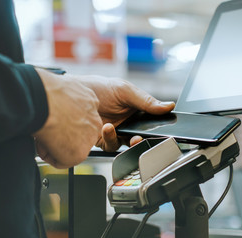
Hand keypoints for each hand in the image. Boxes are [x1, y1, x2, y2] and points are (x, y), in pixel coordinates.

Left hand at [33, 69, 174, 168]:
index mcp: (135, 110)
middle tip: (138, 138)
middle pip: (140, 136)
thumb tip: (168, 105)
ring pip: (126, 145)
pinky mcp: (102, 140)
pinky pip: (111, 146)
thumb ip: (147, 101)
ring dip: (124, 141)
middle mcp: (126, 123)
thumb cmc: (97, 88)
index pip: (150, 122)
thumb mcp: (125, 90)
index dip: (155, 129)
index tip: (156, 131)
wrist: (72, 94)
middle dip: (140, 139)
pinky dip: (110, 138)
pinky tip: (106, 128)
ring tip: (114, 128)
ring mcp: (114, 133)